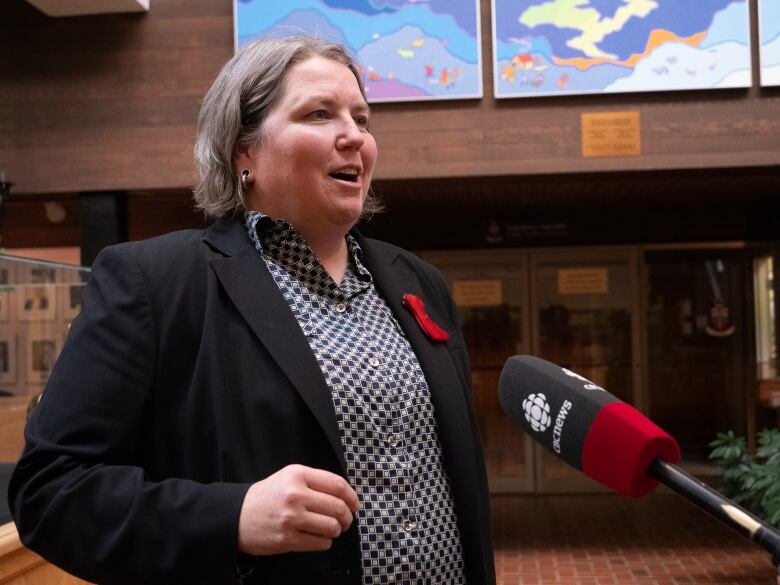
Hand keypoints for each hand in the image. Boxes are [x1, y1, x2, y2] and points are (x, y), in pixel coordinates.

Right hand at [237, 464, 359, 555]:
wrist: (237, 515)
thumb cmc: (268, 496)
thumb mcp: (290, 477)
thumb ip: (316, 481)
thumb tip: (345, 496)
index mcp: (298, 475)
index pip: (337, 485)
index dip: (352, 497)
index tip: (354, 505)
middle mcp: (295, 494)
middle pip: (338, 507)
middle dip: (347, 517)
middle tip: (345, 521)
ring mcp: (291, 518)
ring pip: (331, 527)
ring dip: (337, 530)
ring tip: (332, 530)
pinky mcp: (287, 539)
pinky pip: (320, 543)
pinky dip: (325, 542)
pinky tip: (319, 538)